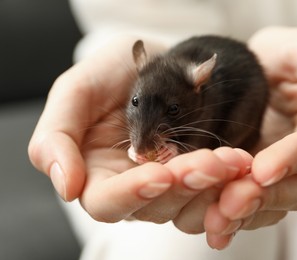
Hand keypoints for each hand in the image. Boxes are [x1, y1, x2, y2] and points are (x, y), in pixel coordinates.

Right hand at [27, 35, 250, 225]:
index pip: (107, 202)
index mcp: (96, 175)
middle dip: (186, 184)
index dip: (132, 194)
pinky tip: (239, 164)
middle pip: (155, 206)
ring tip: (233, 158)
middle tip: (214, 160)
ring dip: (212, 185)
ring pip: (188, 205)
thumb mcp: (77, 91)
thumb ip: (57, 135)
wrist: (154, 63)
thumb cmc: (112, 74)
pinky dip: (227, 182)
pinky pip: (212, 193)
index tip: (160, 174)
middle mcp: (132, 188)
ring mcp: (166, 186)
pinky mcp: (196, 178)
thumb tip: (66, 186)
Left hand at [203, 27, 296, 248]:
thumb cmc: (290, 60)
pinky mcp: (264, 182)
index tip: (263, 169)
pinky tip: (215, 224)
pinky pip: (257, 207)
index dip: (292, 159)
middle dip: (266, 197)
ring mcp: (289, 175)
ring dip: (247, 214)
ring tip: (217, 219)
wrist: (270, 74)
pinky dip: (237, 217)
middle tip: (231, 203)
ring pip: (277, 204)